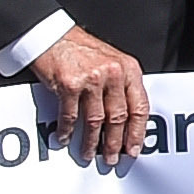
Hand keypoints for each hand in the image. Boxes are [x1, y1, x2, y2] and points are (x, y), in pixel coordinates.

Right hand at [26, 25, 150, 163]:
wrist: (52, 35)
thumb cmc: (81, 49)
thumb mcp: (112, 61)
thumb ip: (122, 85)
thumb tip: (128, 118)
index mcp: (129, 69)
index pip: (140, 106)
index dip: (138, 131)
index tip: (135, 148)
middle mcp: (114, 74)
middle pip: (119, 117)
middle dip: (116, 142)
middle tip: (113, 157)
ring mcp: (92, 79)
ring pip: (96, 120)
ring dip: (92, 142)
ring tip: (90, 154)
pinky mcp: (70, 85)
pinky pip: (70, 115)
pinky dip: (67, 130)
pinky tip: (65, 138)